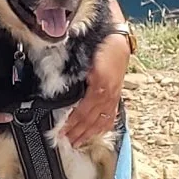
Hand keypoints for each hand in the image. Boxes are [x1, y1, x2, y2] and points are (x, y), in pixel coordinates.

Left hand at [60, 28, 129, 146]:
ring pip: (101, 120)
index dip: (72, 123)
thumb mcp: (85, 60)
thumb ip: (74, 78)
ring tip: (79, 141)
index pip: (83, 111)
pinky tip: (99, 132)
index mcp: (99, 86)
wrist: (117, 37)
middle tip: (66, 141)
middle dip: (79, 132)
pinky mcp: (117, 94)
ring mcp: (114, 95)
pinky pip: (112, 115)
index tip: (61, 131)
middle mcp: (108, 93)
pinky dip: (104, 126)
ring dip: (89, 133)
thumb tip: (63, 93)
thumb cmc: (100, 45)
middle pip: (92, 119)